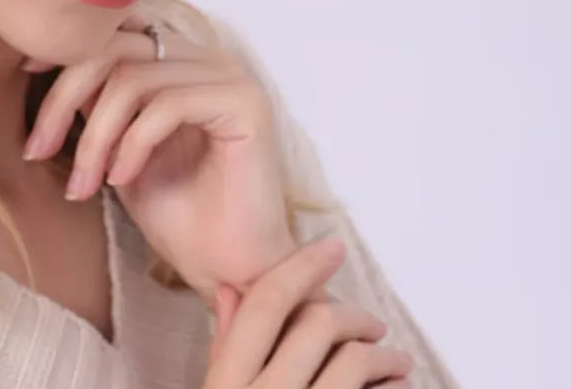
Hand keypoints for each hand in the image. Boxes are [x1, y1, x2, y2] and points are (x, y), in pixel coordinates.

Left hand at [22, 5, 296, 304]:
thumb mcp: (116, 144)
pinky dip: (132, 144)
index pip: (116, 28)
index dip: (69, 46)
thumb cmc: (173, 211)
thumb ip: (96, 98)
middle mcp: (206, 57)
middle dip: (64, 97)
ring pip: (134, 79)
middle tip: (36, 150)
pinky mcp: (244, 104)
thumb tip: (48, 59)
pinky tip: (120, 180)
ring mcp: (229, 76)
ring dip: (94, 136)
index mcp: (179, 58)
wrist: (224, 270)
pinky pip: (167, 105)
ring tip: (84, 184)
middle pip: (116, 47)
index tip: (27, 73)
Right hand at [203, 237, 413, 387]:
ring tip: (397, 362)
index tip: (334, 246)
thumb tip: (228, 289)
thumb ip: (224, 350)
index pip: (264, 304)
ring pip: (355, 362)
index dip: (302, 267)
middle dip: (354, 316)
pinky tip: (397, 387)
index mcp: (227, 383)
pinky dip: (393, 388)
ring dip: (385, 356)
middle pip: (316, 324)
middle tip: (374, 326)